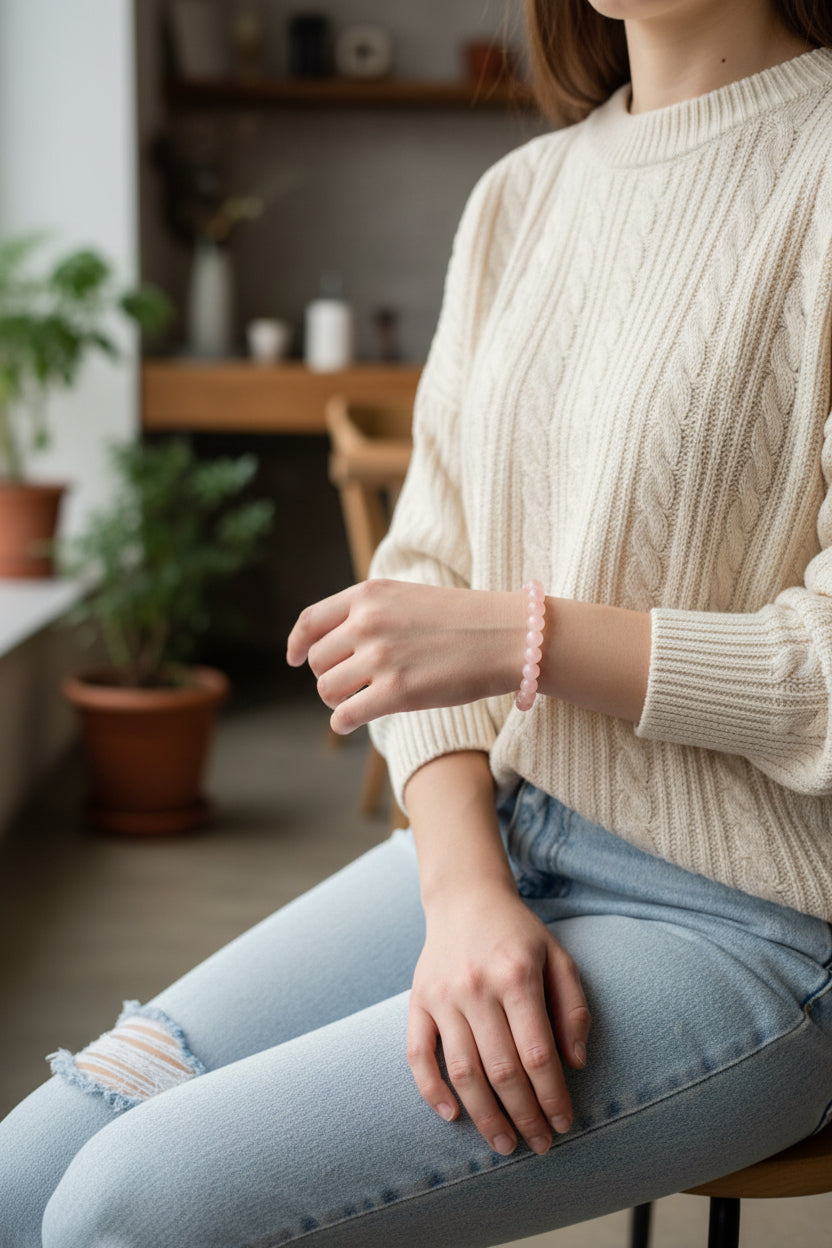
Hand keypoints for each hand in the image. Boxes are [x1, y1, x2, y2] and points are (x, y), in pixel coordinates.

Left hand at [286, 579, 522, 733]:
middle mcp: (368, 622)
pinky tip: (350, 722)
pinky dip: (342, 721)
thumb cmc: (461, 621)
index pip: (310, 622)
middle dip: (329, 675)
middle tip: (353, 684)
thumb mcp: (406, 598)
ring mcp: (381, 657)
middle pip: (317, 661)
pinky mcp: (397, 692)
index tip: (294, 659)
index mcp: (368, 594)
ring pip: (327, 689)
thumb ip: (368, 613)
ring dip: (338, 700)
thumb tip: (330, 645)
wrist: (507, 636)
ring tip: (358, 700)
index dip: (296, 645)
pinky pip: (345, 715)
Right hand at [407, 881, 590, 1155]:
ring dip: (484, 1116)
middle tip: (540, 1145)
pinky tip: (451, 1115)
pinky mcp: (418, 1000)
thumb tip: (575, 1063)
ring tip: (504, 1143)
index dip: (552, 1096)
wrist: (465, 897)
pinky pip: (417, 1054)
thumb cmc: (518, 934)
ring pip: (463, 1071)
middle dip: (524, 1116)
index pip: (537, 1054)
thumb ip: (572, 1008)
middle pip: (502, 1070)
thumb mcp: (558, 958)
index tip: (563, 1123)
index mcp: (517, 976)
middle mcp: (477, 987)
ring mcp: (443, 995)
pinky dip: (431, 1090)